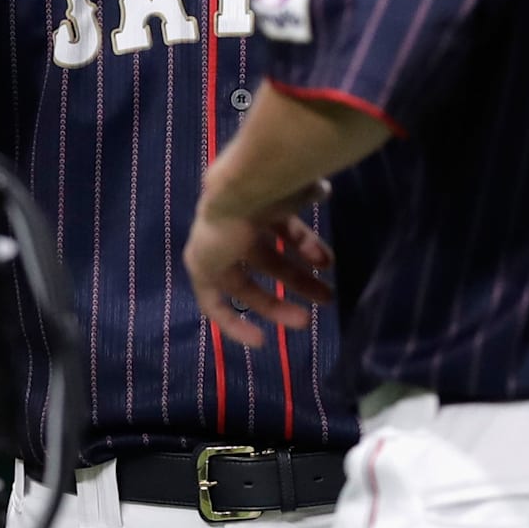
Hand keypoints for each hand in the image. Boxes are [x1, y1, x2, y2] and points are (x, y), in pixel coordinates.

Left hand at [184, 183, 334, 349]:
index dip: (303, 247)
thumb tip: (322, 190)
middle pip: (270, 262)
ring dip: (278, 304)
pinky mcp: (202, 268)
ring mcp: (218, 247)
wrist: (240, 191)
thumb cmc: (276, 187)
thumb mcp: (299, 190)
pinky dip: (234, 323)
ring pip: (249, 284)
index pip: (282, 231)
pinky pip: (215, 303)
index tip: (325, 265)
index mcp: (262, 206)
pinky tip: (260, 340)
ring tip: (306, 321)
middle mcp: (237, 226)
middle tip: (327, 298)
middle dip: (299, 281)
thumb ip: (309, 193)